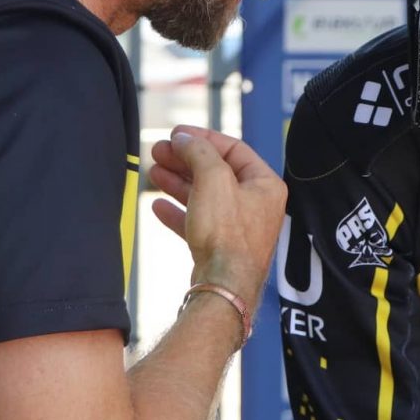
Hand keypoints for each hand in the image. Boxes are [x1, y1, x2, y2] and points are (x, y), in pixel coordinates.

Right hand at [147, 125, 284, 309]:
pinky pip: (198, 222)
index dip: (203, 137)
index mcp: (265, 184)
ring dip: (178, 182)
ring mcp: (239, 228)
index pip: (233, 149)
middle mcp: (256, 205)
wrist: (223, 286)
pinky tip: (158, 206)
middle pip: (216, 171)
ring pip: (205, 196)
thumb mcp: (212, 178)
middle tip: (159, 151)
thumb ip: (198, 151)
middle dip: (185, 160)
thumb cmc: (227, 234)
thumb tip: (185, 138)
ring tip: (154, 172)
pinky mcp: (221, 247)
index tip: (177, 133)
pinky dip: (178, 211)